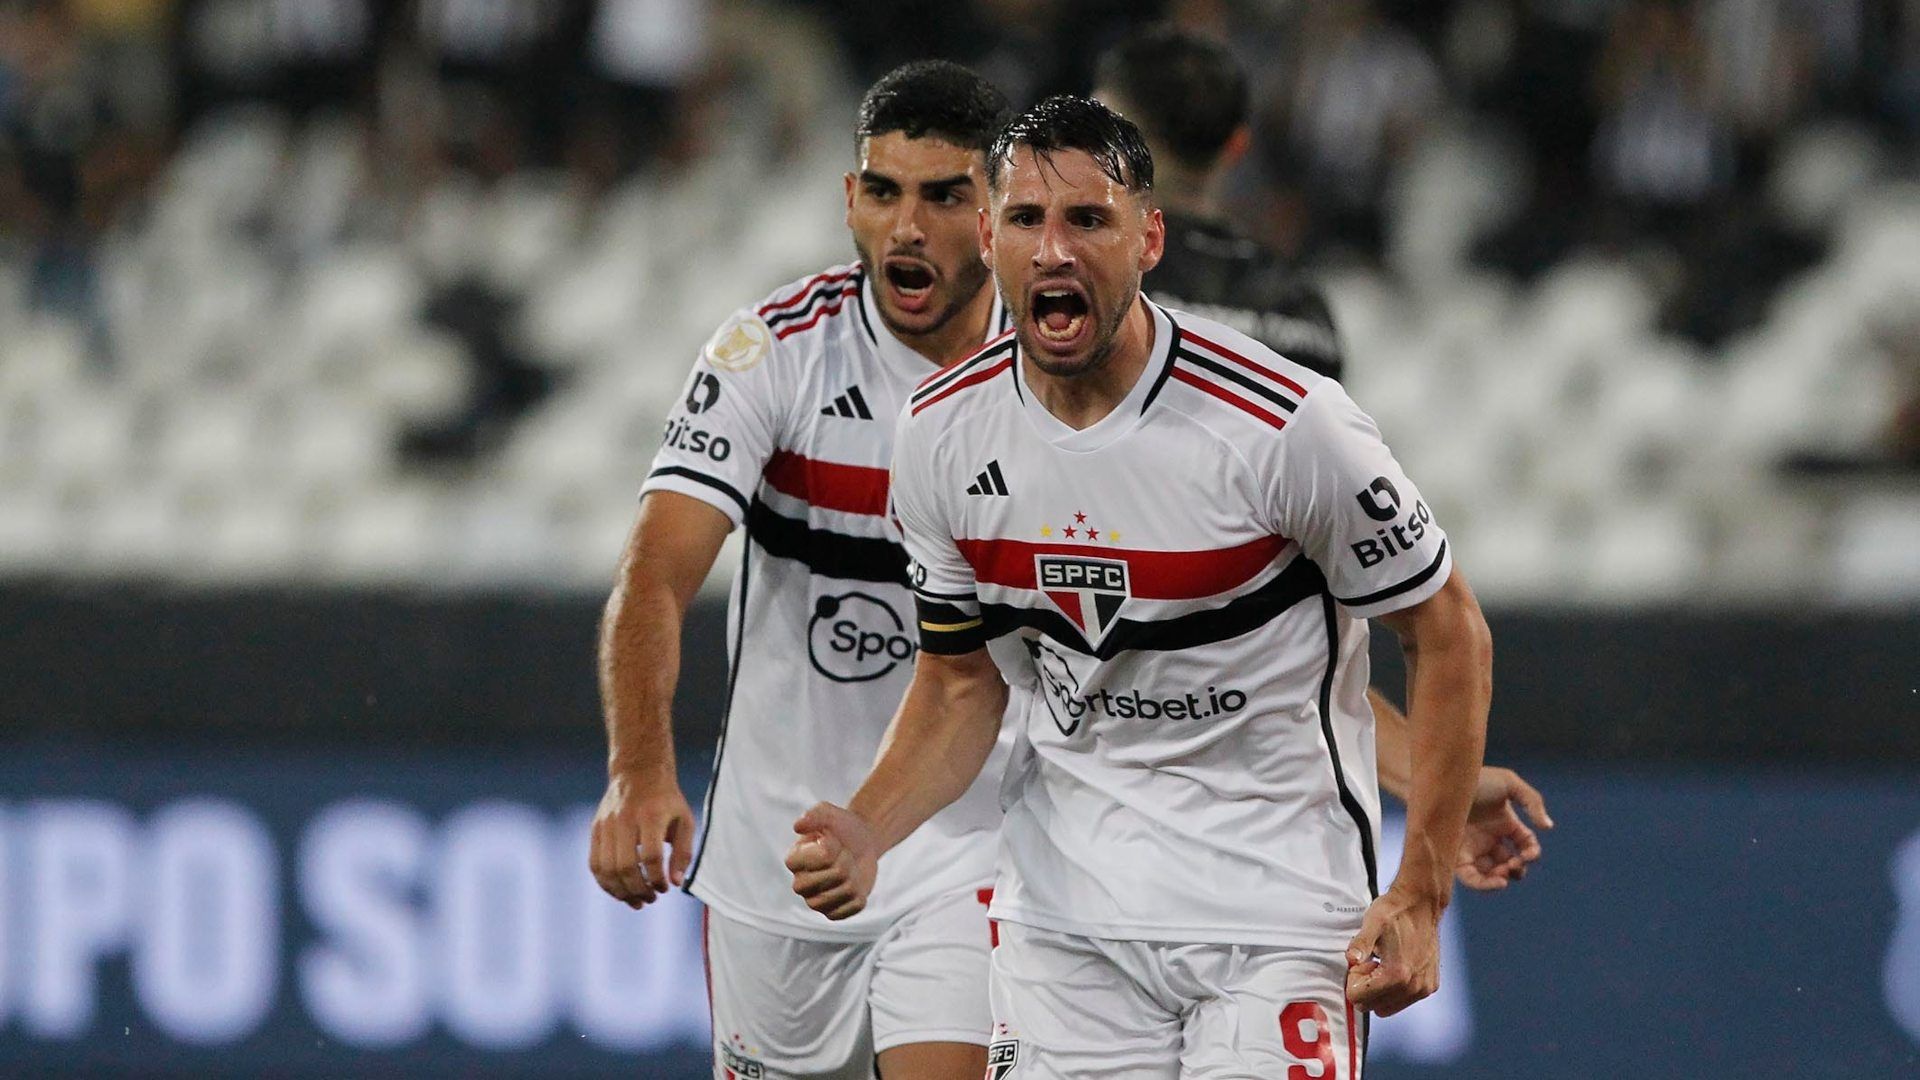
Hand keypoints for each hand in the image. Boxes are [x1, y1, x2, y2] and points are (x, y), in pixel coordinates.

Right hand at [589, 769, 695, 908]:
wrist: (638, 772)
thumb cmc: (666, 801)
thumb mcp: (685, 821)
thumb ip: (683, 852)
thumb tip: (675, 882)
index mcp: (651, 815)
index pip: (650, 855)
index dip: (657, 877)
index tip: (665, 888)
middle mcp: (625, 819)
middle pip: (625, 865)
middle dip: (638, 889)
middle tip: (650, 898)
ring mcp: (606, 824)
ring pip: (606, 868)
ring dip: (620, 891)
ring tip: (636, 900)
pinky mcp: (595, 829)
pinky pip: (594, 863)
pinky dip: (605, 882)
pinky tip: (619, 891)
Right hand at [785, 802, 879, 919]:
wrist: (859, 843)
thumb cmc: (839, 827)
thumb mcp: (827, 813)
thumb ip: (814, 815)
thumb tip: (798, 826)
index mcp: (793, 860)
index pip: (824, 856)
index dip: (835, 846)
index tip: (832, 840)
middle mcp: (800, 884)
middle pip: (838, 874)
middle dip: (848, 860)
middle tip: (843, 855)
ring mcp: (815, 902)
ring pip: (847, 891)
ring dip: (855, 877)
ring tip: (847, 869)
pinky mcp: (832, 913)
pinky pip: (854, 906)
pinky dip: (860, 894)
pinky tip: (852, 885)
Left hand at [1345, 885, 1443, 1016]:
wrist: (1422, 904)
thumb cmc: (1396, 912)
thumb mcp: (1372, 923)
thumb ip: (1360, 944)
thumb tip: (1351, 960)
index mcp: (1397, 974)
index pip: (1359, 999)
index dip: (1354, 979)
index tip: (1361, 962)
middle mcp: (1413, 986)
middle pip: (1372, 1007)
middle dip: (1365, 988)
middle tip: (1370, 963)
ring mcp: (1424, 988)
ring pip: (1387, 1007)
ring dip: (1379, 990)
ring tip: (1383, 964)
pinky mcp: (1430, 986)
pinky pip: (1403, 1000)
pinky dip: (1394, 989)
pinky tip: (1395, 966)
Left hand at [1456, 767, 1552, 890]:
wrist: (1443, 781)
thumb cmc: (1474, 778)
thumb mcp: (1509, 784)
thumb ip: (1532, 802)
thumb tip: (1548, 827)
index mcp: (1504, 824)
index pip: (1525, 845)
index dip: (1531, 853)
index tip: (1528, 854)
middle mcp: (1488, 839)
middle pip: (1510, 864)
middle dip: (1517, 869)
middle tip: (1513, 864)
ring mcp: (1472, 848)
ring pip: (1491, 875)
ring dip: (1502, 878)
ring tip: (1504, 872)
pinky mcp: (1456, 855)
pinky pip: (1471, 878)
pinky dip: (1485, 885)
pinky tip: (1498, 881)